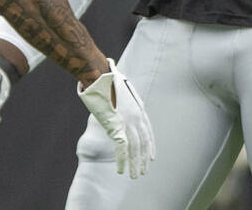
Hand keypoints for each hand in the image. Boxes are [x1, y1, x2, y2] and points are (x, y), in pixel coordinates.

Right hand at [77, 59, 154, 177]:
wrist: (100, 76)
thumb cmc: (107, 80)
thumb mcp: (121, 91)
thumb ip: (123, 102)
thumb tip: (118, 106)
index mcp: (139, 109)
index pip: (149, 132)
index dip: (150, 146)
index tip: (151, 158)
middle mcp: (137, 117)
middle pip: (143, 143)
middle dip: (143, 159)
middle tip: (143, 172)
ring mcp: (128, 121)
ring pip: (135, 148)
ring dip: (134, 164)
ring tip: (134, 176)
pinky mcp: (117, 125)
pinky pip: (121, 148)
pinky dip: (122, 161)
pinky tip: (121, 170)